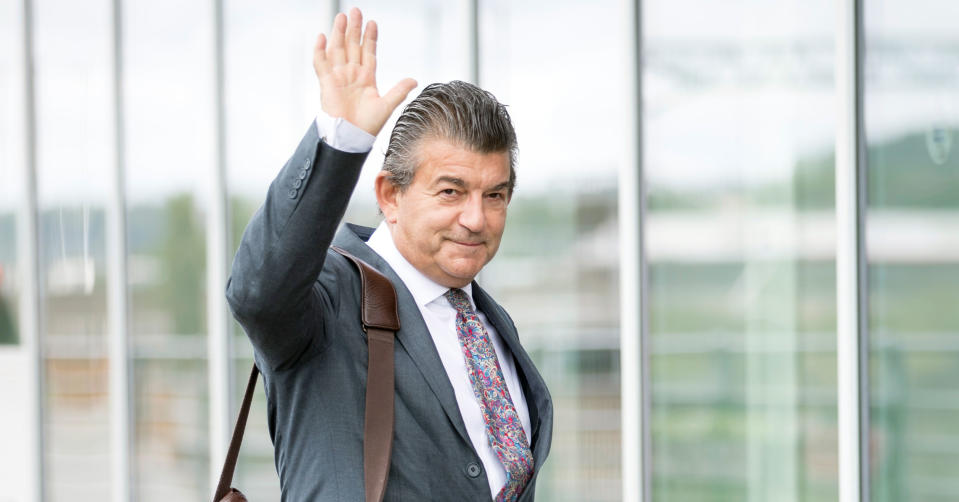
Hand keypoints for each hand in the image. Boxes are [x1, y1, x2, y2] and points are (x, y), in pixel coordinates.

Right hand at [313, 8, 416, 136]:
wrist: (351, 137)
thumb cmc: (368, 125)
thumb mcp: (387, 105)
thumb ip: (399, 91)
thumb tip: (414, 79)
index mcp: (366, 78)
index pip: (368, 52)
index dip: (370, 38)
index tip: (372, 23)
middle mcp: (352, 74)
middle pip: (352, 46)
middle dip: (354, 28)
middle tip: (355, 10)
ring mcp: (338, 77)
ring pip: (338, 49)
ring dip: (339, 33)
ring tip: (341, 17)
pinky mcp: (327, 83)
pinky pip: (321, 63)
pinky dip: (320, 50)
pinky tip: (322, 37)